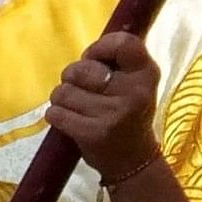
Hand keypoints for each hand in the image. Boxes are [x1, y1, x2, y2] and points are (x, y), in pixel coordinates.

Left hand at [46, 30, 168, 186]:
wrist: (133, 158)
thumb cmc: (129, 112)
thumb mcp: (136, 83)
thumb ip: (119, 63)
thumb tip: (91, 49)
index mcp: (146, 73)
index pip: (123, 43)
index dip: (99, 47)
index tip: (94, 58)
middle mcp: (134, 91)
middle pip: (81, 68)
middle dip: (72, 76)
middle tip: (81, 87)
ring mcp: (113, 113)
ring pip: (63, 91)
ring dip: (62, 97)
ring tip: (75, 105)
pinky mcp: (93, 133)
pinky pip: (55, 113)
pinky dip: (55, 115)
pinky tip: (68, 120)